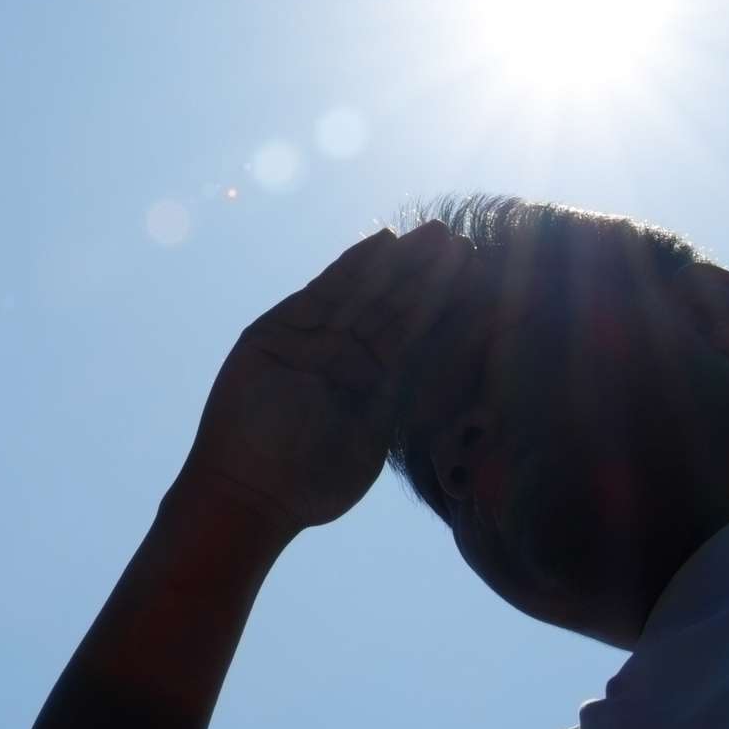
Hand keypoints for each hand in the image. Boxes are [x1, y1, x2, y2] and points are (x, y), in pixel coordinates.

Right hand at [178, 221, 477, 534]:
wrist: (253, 494)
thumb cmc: (314, 481)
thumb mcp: (374, 433)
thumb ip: (401, 393)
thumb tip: (449, 358)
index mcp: (369, 383)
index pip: (411, 335)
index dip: (441, 305)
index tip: (475, 276)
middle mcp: (341, 356)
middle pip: (390, 306)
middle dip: (424, 275)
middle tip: (461, 241)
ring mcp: (308, 341)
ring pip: (362, 293)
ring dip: (397, 263)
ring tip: (433, 234)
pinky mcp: (276, 330)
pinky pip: (322, 293)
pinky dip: (352, 267)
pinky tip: (384, 242)